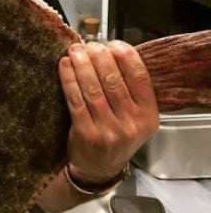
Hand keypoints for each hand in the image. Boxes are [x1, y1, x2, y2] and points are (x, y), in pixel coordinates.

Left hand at [58, 40, 159, 184]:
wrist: (99, 168)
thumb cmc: (116, 135)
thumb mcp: (134, 118)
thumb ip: (128, 91)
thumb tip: (109, 52)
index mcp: (148, 115)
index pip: (140, 78)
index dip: (126, 56)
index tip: (113, 43)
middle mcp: (131, 123)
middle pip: (114, 80)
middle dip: (99, 57)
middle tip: (88, 45)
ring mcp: (108, 130)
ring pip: (93, 88)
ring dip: (81, 65)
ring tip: (74, 50)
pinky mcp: (86, 132)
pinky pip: (75, 100)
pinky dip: (68, 79)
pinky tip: (64, 66)